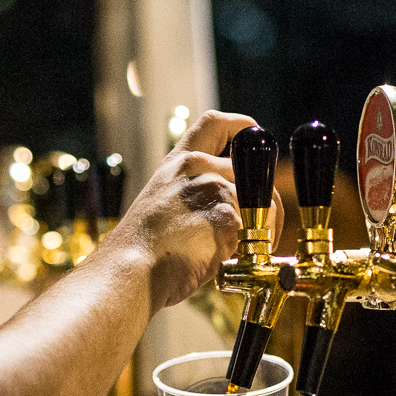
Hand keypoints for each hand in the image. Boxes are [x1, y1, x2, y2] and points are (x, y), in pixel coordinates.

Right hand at [108, 111, 258, 310]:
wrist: (130, 272)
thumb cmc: (142, 253)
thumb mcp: (162, 207)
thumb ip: (194, 197)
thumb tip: (228, 213)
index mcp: (177, 165)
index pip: (215, 123)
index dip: (242, 127)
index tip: (252, 141)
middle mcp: (196, 169)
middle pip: (254, 171)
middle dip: (264, 201)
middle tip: (258, 229)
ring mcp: (212, 189)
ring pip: (265, 202)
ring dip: (263, 229)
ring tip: (240, 253)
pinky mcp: (227, 215)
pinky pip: (261, 228)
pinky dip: (253, 250)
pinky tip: (230, 264)